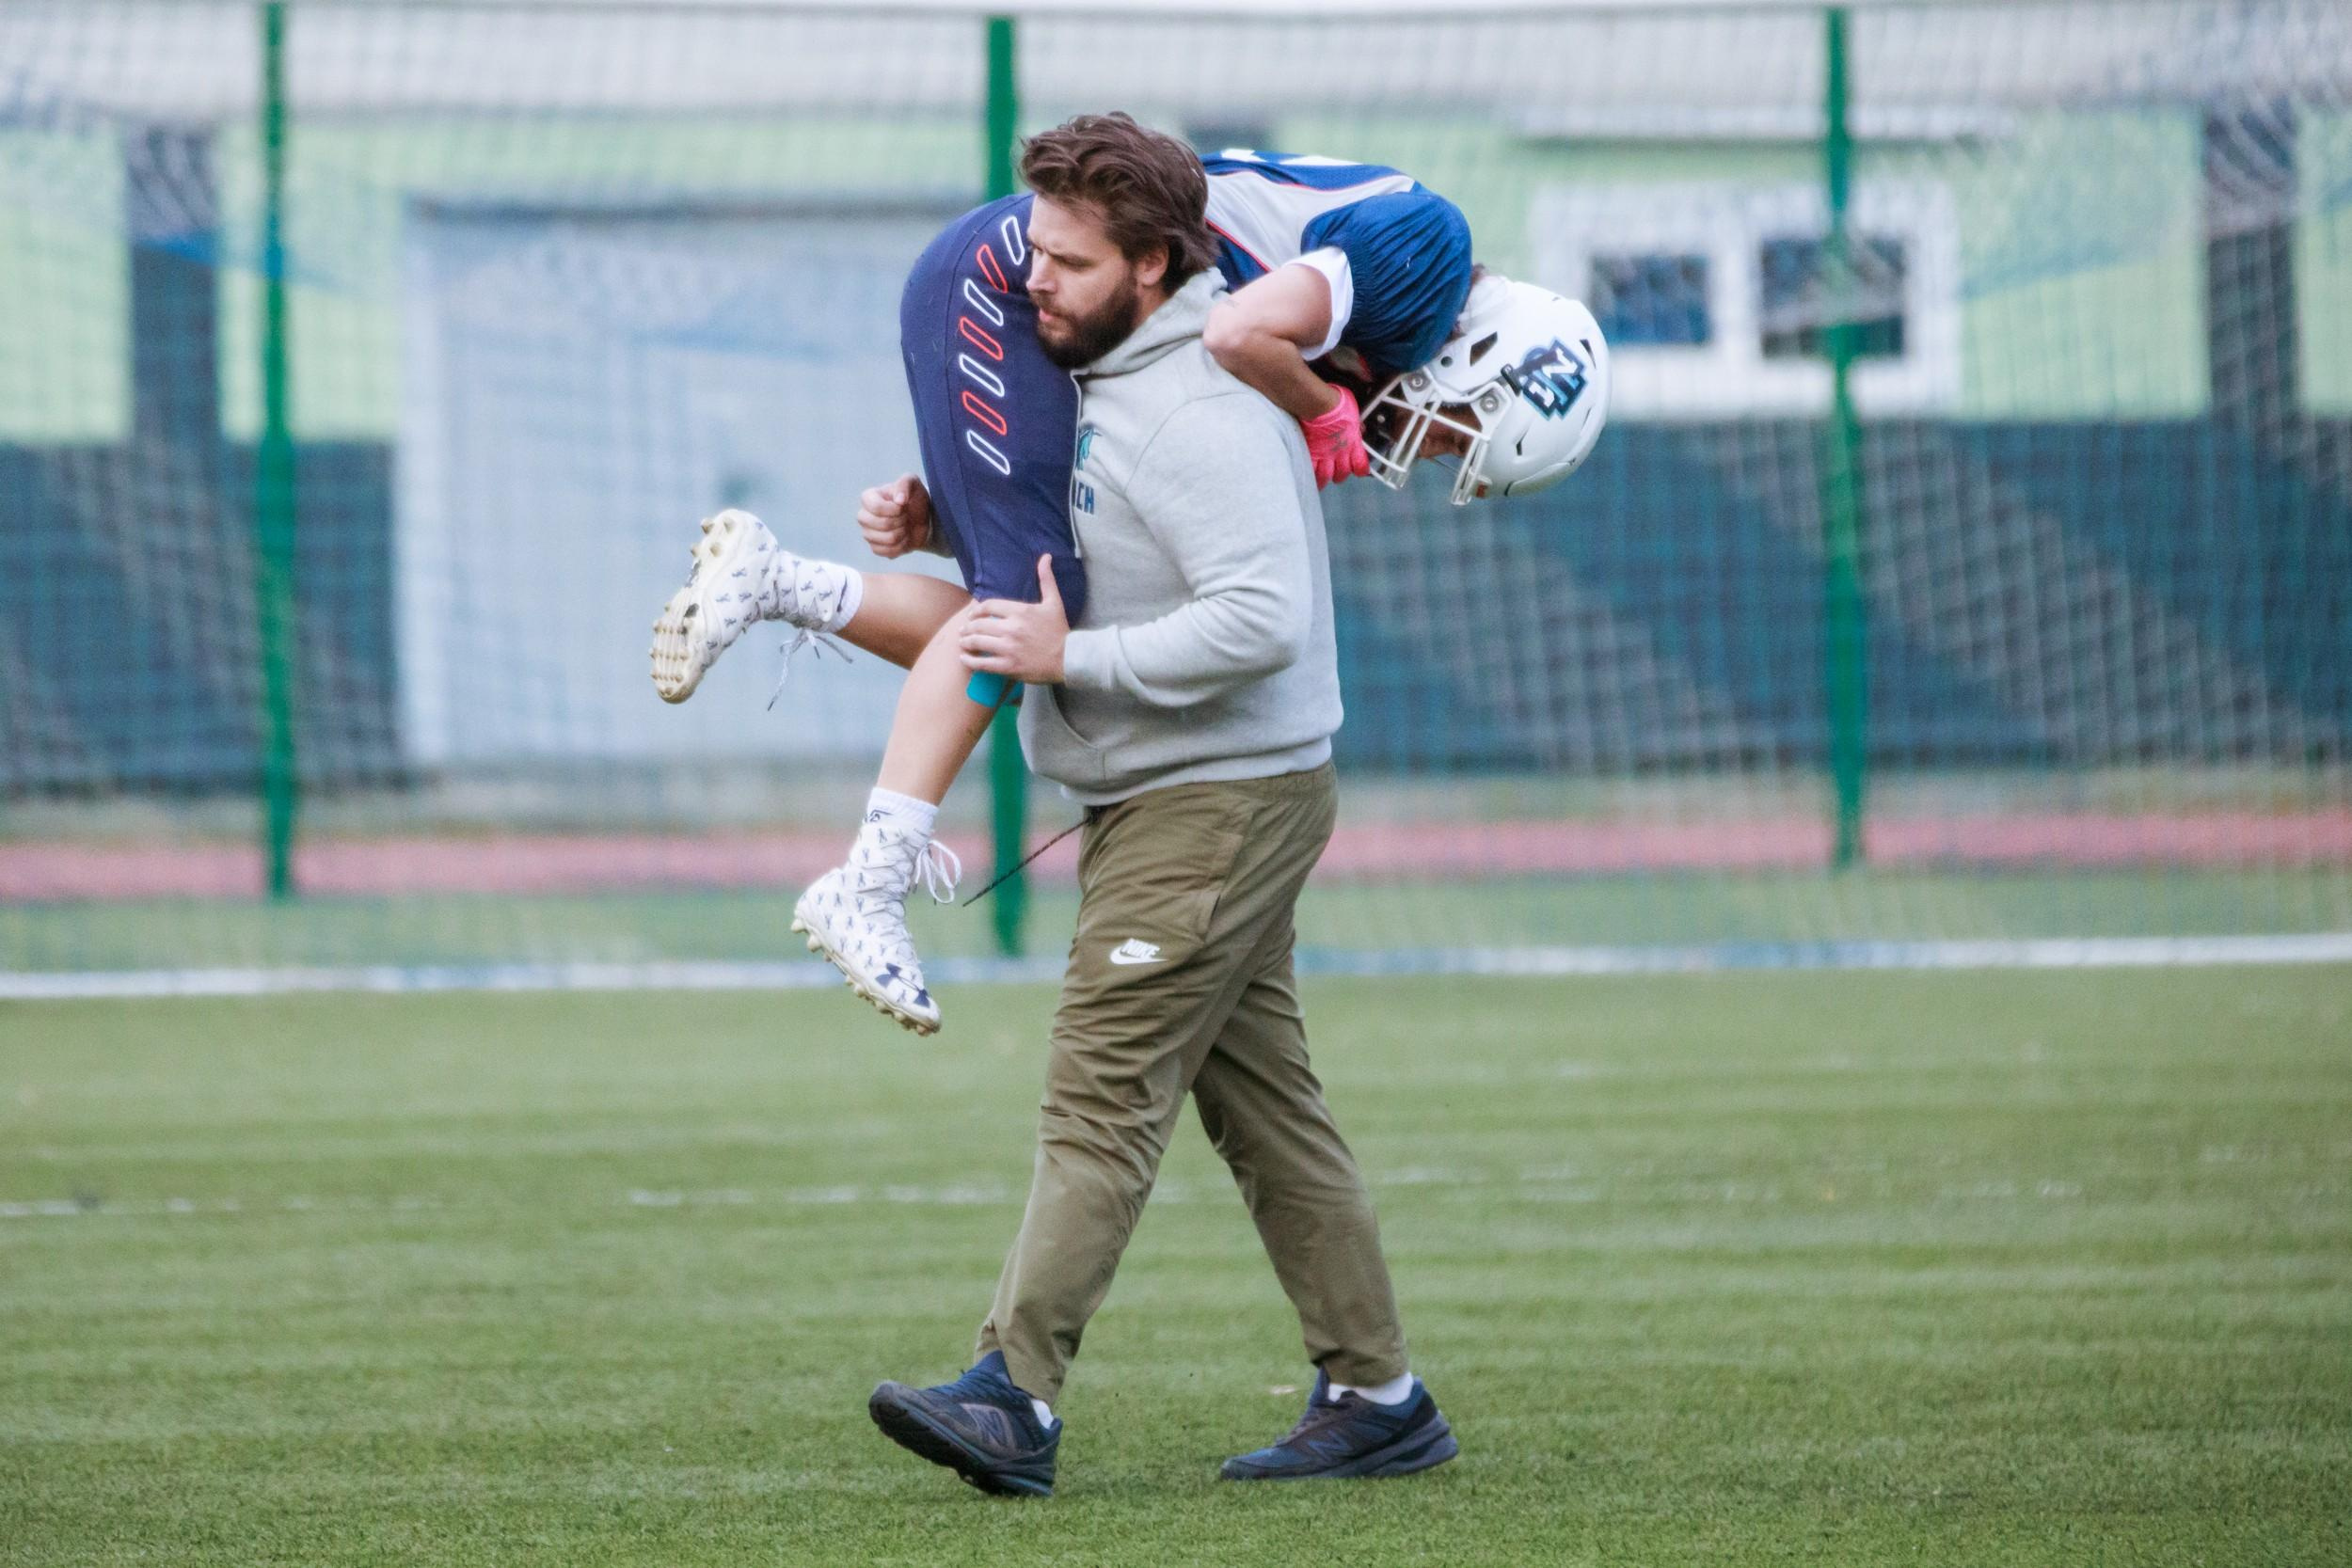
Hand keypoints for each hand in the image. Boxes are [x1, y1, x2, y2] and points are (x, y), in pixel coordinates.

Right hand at [857, 474, 931, 557]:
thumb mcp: (913, 483)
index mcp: (868, 497)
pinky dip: (902, 546)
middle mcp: (863, 516)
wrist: (921, 518)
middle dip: (901, 521)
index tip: (904, 506)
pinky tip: (904, 538)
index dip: (894, 509)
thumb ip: (905, 484)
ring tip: (906, 526)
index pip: (876, 507)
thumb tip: (899, 500)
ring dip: (904, 533)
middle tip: (906, 516)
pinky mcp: (875, 548)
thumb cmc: (914, 497)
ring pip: (888, 540)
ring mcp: (868, 533)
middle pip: (882, 524)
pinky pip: (888, 552)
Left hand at [959, 555, 1068, 684]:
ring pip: (977, 642)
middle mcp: (1011, 628)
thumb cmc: (1060, 630)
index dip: (976, 610)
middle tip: (964, 630)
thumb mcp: (1054, 602)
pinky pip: (983, 663)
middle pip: (979, 624)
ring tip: (963, 642)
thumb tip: (1045, 557)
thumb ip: (1046, 579)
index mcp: (1020, 611)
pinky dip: (970, 660)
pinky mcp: (1009, 666)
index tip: (972, 615)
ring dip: (966, 642)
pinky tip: (965, 658)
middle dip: (968, 627)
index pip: (988, 606)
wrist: (1069, 658)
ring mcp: (1009, 648)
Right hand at [1299, 384, 1372, 488]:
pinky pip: (1311, 470)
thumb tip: (1360, 429)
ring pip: (1326, 476)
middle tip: (1337, 474)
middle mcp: (1340, 453)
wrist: (1319, 404)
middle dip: (1341, 475)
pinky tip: (1309, 476)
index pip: (1361, 465)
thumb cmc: (1338, 403)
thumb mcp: (1354, 412)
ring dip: (1325, 479)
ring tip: (1322, 480)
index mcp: (1353, 443)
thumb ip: (1356, 424)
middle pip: (1343, 473)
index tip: (1359, 471)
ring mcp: (1325, 455)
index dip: (1361, 470)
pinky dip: (1311, 474)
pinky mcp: (1311, 453)